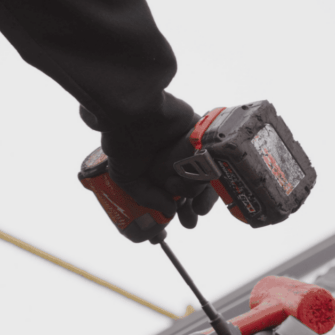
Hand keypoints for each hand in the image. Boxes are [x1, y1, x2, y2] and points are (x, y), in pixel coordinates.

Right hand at [104, 118, 219, 229]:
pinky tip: (204, 179)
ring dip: (202, 191)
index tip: (182, 223)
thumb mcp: (125, 178)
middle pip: (195, 186)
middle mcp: (175, 158)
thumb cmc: (121, 141)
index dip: (180, 210)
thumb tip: (169, 211)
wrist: (132, 111)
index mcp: (157, 169)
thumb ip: (147, 198)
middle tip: (191, 221)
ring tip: (193, 200)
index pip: (175, 193)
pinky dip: (210, 168)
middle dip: (194, 206)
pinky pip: (213, 153)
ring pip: (207, 173)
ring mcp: (190, 146)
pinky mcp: (202, 131)